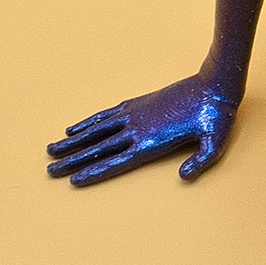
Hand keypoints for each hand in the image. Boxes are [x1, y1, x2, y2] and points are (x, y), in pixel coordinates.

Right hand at [46, 74, 239, 186]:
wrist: (214, 84)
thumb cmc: (216, 116)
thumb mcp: (214, 143)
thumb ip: (199, 162)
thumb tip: (183, 177)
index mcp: (152, 142)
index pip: (116, 161)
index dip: (94, 172)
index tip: (73, 180)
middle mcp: (138, 128)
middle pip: (99, 148)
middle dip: (73, 161)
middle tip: (49, 170)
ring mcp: (135, 114)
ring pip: (96, 131)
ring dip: (73, 141)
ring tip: (51, 149)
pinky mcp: (137, 103)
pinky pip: (106, 115)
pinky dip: (88, 122)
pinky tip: (73, 128)